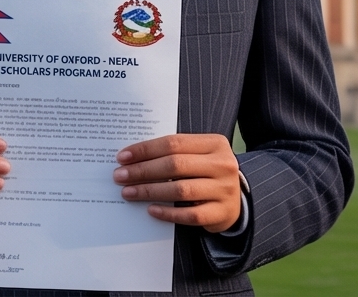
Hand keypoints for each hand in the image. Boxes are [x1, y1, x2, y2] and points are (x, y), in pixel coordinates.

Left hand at [114, 133, 242, 232]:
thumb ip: (173, 153)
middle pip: (175, 165)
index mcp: (214, 143)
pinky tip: (151, 210)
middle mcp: (223, 164)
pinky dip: (168, 213)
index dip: (145, 150)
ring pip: (181, 190)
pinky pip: (190, 215)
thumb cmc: (207, 173)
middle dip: (143, 171)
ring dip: (150, 191)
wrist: (236, 201)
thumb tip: (131, 158)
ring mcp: (225, 189)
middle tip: (120, 176)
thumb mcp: (197, 156)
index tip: (122, 157)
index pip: (173, 143)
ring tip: (129, 192)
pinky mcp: (222, 213)